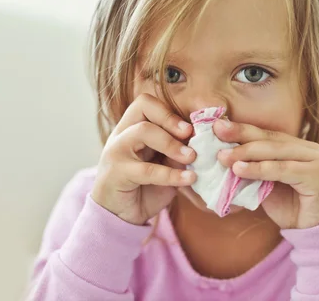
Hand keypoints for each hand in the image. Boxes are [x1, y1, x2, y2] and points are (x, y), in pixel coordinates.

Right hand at [91, 94, 196, 225]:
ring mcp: (116, 152)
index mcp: (132, 127)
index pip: (145, 103)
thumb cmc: (145, 186)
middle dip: (171, 122)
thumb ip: (177, 151)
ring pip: (142, 132)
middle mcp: (121, 134)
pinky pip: (147, 169)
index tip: (189, 128)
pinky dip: (171, 174)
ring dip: (171, 143)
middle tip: (192, 137)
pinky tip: (189, 178)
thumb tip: (202, 141)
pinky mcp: (117, 173)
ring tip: (192, 157)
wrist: (120, 216)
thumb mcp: (165, 164)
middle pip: (143, 110)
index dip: (168, 111)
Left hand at [214, 120, 318, 229]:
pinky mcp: (317, 176)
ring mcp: (315, 160)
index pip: (266, 134)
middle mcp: (308, 149)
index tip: (217, 125)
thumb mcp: (269, 187)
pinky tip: (240, 170)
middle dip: (240, 134)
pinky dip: (260, 169)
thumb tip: (224, 162)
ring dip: (246, 153)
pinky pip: (283, 169)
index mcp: (297, 148)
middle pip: (269, 138)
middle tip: (216, 132)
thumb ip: (253, 173)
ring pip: (275, 151)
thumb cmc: (294, 209)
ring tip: (223, 156)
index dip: (241, 129)